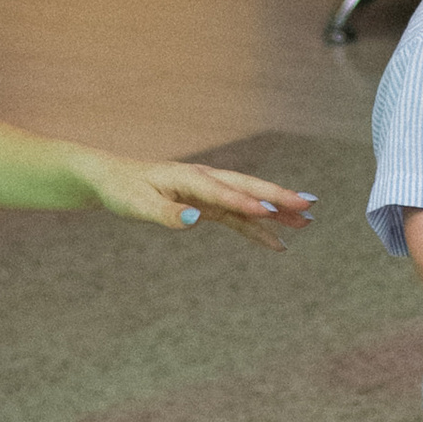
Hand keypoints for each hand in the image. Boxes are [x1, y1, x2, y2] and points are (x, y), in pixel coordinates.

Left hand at [87, 156, 314, 251]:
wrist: (114, 179)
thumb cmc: (124, 190)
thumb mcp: (138, 205)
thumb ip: (167, 213)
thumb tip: (195, 220)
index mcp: (188, 177)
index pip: (221, 191)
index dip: (244, 200)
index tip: (269, 210)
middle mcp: (205, 180)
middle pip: (247, 188)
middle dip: (278, 197)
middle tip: (308, 206)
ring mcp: (209, 192)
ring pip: (249, 201)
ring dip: (276, 211)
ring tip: (307, 223)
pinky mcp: (208, 204)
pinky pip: (238, 217)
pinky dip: (258, 229)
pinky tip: (278, 244)